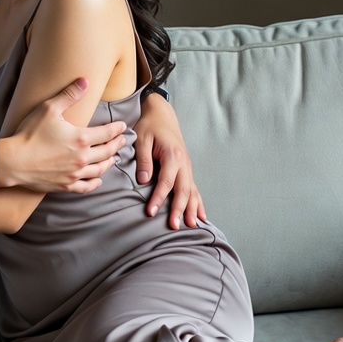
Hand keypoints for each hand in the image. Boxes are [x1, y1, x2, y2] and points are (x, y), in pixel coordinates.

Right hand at [0, 79, 126, 192]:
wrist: (14, 161)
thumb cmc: (30, 133)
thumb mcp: (49, 109)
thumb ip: (69, 95)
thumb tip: (85, 81)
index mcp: (81, 138)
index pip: (107, 133)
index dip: (117, 129)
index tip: (123, 126)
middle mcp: (82, 158)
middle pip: (107, 151)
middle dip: (117, 145)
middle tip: (122, 141)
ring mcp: (75, 173)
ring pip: (100, 170)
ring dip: (109, 162)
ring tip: (113, 158)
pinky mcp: (66, 185)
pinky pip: (86, 187)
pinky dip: (95, 183)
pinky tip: (98, 179)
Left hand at [134, 94, 204, 228]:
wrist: (162, 115)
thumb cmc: (149, 126)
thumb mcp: (142, 139)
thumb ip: (144, 160)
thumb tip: (144, 181)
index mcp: (172, 155)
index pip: (166, 182)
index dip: (159, 198)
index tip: (151, 212)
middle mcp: (184, 163)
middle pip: (183, 190)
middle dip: (179, 209)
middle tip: (174, 226)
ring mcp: (187, 167)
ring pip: (192, 191)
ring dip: (191, 209)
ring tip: (191, 226)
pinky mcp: (187, 169)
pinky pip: (195, 188)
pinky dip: (198, 203)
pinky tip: (201, 216)